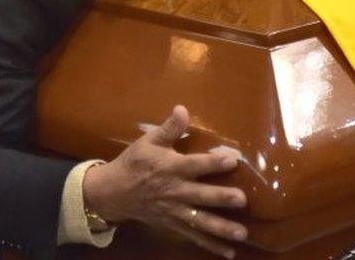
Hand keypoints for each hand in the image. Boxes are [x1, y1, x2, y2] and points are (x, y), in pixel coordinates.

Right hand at [82, 106, 247, 258]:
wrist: (112, 192)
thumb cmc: (134, 163)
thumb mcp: (148, 142)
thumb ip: (169, 128)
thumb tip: (183, 108)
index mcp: (171, 168)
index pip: (195, 165)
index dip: (213, 162)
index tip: (233, 159)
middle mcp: (175, 191)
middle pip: (201, 195)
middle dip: (221, 198)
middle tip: (242, 200)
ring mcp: (175, 211)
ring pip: (201, 221)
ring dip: (222, 228)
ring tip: (242, 233)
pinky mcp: (173, 225)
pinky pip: (194, 236)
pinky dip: (211, 245)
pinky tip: (228, 253)